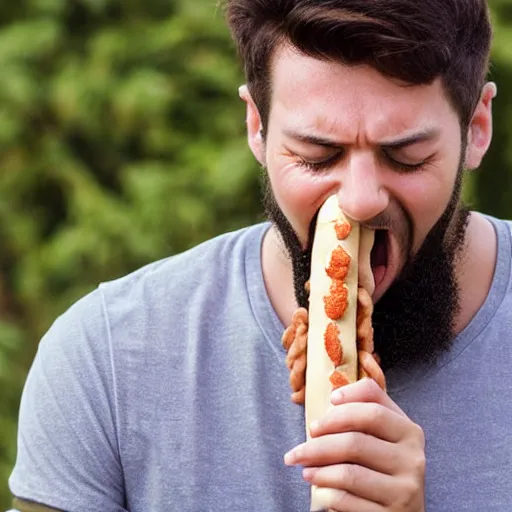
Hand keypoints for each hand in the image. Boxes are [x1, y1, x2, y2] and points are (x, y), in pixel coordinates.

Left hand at [284, 378, 425, 511]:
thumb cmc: (382, 468)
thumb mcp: (382, 436)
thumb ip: (365, 412)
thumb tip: (334, 396)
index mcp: (409, 432)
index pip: (374, 408)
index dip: (347, 401)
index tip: (327, 402)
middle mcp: (412, 459)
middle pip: (355, 441)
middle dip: (319, 442)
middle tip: (299, 448)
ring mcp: (405, 490)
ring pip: (349, 473)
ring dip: (318, 469)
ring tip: (303, 468)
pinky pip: (347, 499)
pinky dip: (326, 492)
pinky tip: (318, 488)